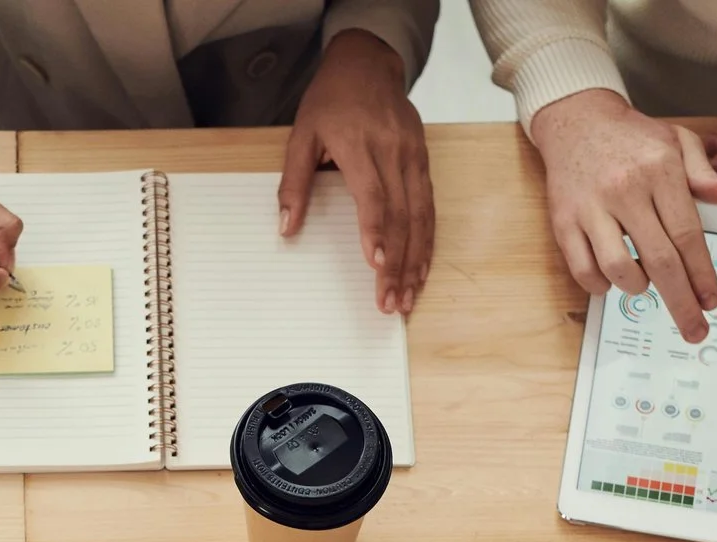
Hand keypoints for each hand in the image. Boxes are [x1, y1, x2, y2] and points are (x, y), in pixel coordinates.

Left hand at [281, 29, 430, 315]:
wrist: (367, 64)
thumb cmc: (330, 101)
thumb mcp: (300, 135)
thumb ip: (294, 183)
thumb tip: (287, 227)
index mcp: (359, 145)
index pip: (374, 196)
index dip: (376, 232)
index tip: (377, 265)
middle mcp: (393, 152)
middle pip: (401, 215)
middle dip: (398, 263)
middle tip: (391, 301)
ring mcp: (413, 156)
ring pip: (421, 216)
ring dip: (417, 260)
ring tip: (409, 296)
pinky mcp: (424, 160)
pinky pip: (430, 207)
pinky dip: (427, 241)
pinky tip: (422, 268)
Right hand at [527, 87, 716, 342]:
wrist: (575, 119)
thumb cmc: (630, 136)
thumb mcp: (676, 141)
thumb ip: (703, 172)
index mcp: (660, 170)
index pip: (688, 234)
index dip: (702, 275)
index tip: (712, 301)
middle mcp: (626, 190)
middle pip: (660, 261)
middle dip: (681, 302)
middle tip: (694, 329)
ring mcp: (591, 208)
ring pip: (620, 269)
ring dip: (638, 288)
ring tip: (644, 284)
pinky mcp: (564, 221)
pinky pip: (582, 270)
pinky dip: (600, 285)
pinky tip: (611, 279)